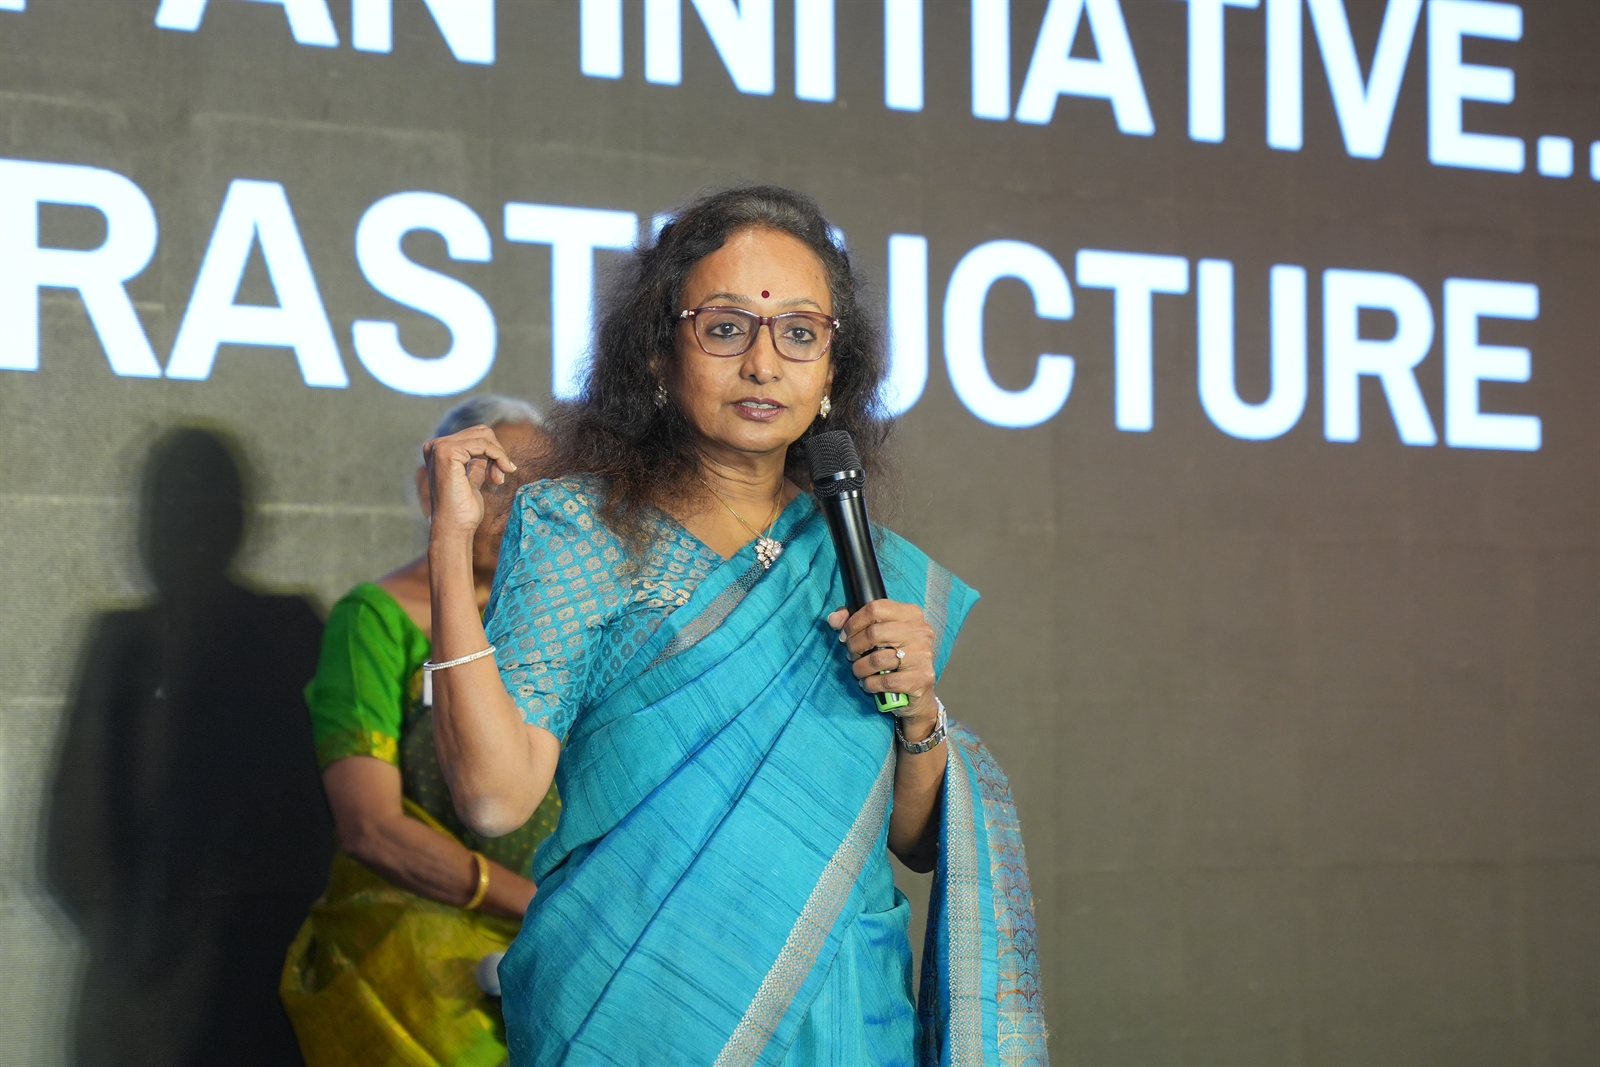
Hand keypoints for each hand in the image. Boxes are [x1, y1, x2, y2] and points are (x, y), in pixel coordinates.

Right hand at [424, 425, 517, 543]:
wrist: (454, 528)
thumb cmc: (463, 510)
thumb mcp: (471, 479)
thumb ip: (477, 463)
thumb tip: (491, 450)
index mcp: (438, 450)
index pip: (475, 436)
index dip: (493, 452)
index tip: (500, 475)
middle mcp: (434, 445)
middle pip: (481, 432)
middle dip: (496, 453)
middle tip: (501, 476)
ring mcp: (438, 447)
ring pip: (484, 435)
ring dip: (498, 456)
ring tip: (498, 479)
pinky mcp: (447, 452)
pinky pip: (483, 443)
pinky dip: (497, 456)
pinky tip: (498, 475)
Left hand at [826, 599, 938, 728]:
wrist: (918, 694)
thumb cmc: (896, 659)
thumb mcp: (878, 635)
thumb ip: (854, 622)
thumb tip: (833, 619)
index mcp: (911, 615)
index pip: (875, 608)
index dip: (853, 622)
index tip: (845, 635)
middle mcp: (921, 632)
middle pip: (874, 633)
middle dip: (854, 646)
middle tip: (851, 655)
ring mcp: (923, 655)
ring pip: (877, 659)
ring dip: (860, 668)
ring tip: (859, 671)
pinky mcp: (921, 678)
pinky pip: (885, 680)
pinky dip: (870, 684)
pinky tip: (868, 684)